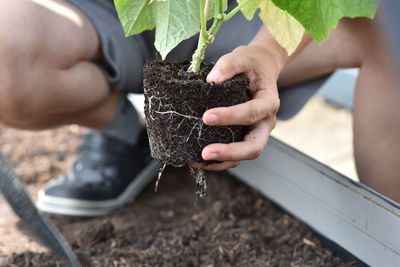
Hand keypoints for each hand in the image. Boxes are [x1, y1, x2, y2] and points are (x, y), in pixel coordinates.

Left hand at [192, 45, 281, 170]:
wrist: (261, 69)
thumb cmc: (252, 64)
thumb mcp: (243, 56)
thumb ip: (229, 64)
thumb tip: (211, 80)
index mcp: (268, 103)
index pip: (252, 114)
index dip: (230, 117)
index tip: (206, 116)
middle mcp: (265, 123)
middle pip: (254, 147)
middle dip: (230, 152)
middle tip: (205, 152)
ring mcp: (256, 133)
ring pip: (244, 156)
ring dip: (221, 161)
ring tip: (195, 160)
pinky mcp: (245, 137)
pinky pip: (235, 156)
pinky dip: (218, 161)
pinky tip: (197, 159)